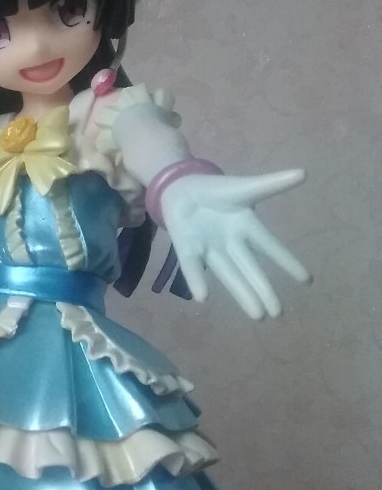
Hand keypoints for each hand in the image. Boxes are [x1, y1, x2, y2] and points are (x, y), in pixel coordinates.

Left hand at [162, 169, 310, 318]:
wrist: (182, 188)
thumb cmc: (217, 191)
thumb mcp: (245, 187)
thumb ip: (270, 184)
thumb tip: (303, 173)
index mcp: (247, 227)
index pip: (270, 247)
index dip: (287, 262)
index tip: (307, 281)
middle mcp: (231, 243)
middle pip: (250, 269)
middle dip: (263, 289)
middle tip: (277, 313)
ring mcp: (209, 247)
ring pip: (228, 274)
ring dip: (241, 294)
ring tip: (257, 315)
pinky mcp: (187, 248)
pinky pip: (193, 265)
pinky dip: (197, 278)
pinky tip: (202, 297)